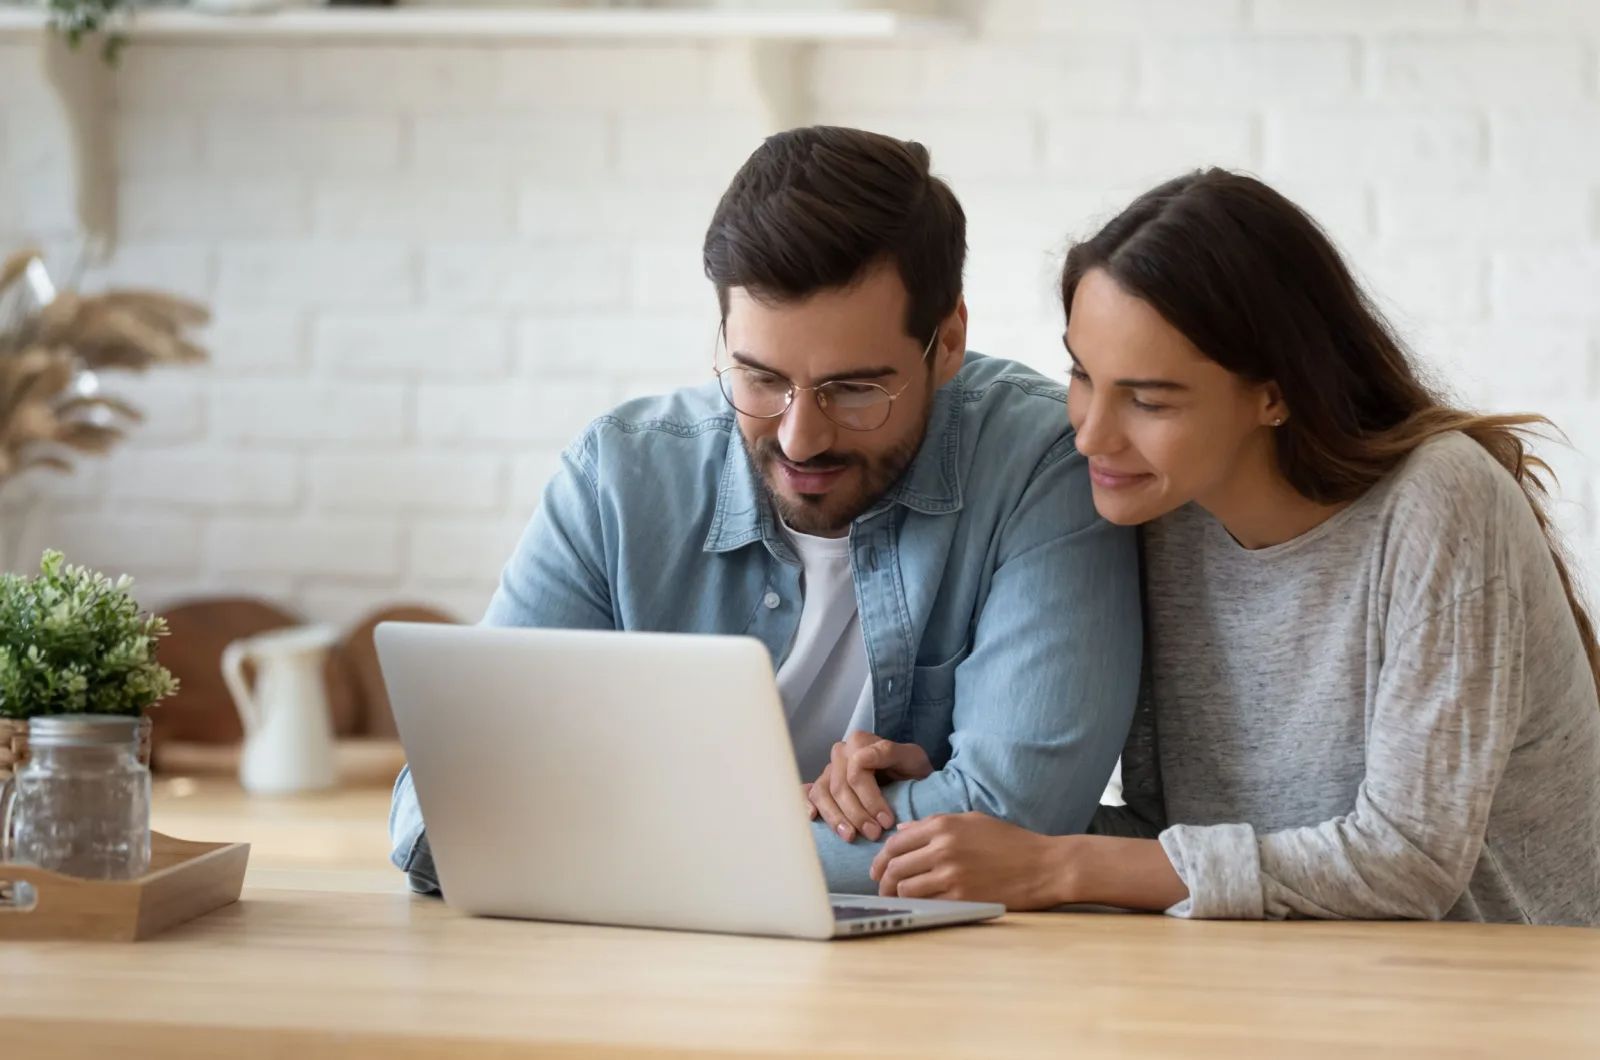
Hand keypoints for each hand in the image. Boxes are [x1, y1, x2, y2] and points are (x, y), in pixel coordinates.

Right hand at [806, 732, 932, 842]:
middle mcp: (841, 753)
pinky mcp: (823, 785)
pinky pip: (809, 794)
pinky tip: (812, 818)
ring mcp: (829, 769)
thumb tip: (861, 759)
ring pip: (823, 794)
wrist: (909, 778)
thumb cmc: (911, 770)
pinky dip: (807, 805)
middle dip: (857, 814)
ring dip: (835, 818)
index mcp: (860, 742)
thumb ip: (890, 752)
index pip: (856, 773)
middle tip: (874, 834)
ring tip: (850, 836)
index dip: (871, 799)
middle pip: (840, 787)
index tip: (887, 821)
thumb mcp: (912, 758)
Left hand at [868, 812, 1070, 908]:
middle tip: (882, 889)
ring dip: (897, 896)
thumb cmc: (1010, 842)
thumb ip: (934, 824)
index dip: (880, 859)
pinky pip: (926, 903)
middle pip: (895, 867)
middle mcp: (942, 848)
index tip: (877, 870)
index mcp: (943, 826)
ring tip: (897, 901)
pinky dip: (918, 906)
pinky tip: (919, 907)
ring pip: (905, 888)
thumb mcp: (972, 821)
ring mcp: (951, 874)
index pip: (896, 842)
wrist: (1044, 865)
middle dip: (882, 881)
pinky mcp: (962, 897)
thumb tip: (902, 830)